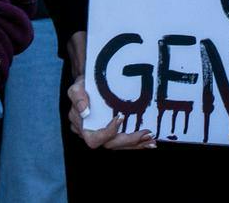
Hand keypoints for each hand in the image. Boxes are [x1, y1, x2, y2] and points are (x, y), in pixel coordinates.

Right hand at [65, 30, 155, 148]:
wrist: (91, 83)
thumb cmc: (84, 86)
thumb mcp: (77, 87)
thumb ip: (77, 96)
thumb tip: (84, 111)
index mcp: (82, 127)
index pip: (94, 138)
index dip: (108, 132)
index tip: (120, 118)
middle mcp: (93, 134)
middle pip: (110, 144)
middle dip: (129, 140)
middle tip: (146, 134)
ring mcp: (103, 136)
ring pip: (119, 144)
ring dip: (136, 143)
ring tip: (151, 140)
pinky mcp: (114, 133)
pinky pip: (124, 141)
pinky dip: (137, 142)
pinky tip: (149, 141)